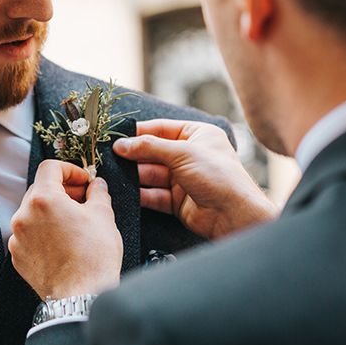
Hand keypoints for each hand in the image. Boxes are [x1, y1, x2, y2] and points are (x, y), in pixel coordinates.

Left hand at [9, 160, 122, 297]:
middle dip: (62, 190)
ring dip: (52, 211)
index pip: (50, 167)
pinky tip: (62, 240)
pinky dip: (43, 231)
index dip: (70, 170)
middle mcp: (23, 215)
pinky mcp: (18, 256)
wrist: (81, 297)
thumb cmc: (93, 257)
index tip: (83, 181)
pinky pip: (29, 234)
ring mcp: (18, 237)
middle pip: (40, 188)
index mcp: (43, 198)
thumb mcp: (103, 215)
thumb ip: (98, 192)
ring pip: (33, 212)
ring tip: (73, 222)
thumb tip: (96, 185)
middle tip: (82, 199)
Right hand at [114, 119, 278, 239]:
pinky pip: (154, 194)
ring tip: (114, 174)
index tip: (117, 136)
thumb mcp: (182, 153)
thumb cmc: (218, 176)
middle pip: (153, 152)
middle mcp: (189, 155)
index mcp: (197, 135)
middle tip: (111, 156)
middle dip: (134, 155)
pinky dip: (141, 194)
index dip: (139, 132)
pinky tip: (126, 192)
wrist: (234, 215)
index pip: (161, 129)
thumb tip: (122, 144)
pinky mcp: (177, 200)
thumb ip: (150, 147)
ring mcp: (183, 179)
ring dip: (134, 175)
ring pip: (151, 174)